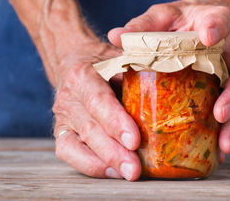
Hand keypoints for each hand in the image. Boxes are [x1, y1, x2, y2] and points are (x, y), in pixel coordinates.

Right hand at [52, 43, 141, 180]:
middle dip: (113, 151)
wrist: (74, 61)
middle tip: (134, 169)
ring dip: (104, 162)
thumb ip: (137, 65)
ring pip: (76, 145)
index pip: (98, 101)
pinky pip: (70, 153)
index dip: (115, 122)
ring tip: (128, 174)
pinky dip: (90, 166)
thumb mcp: (120, 57)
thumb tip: (167, 75)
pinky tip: (113, 172)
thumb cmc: (105, 62)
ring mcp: (63, 117)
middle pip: (90, 128)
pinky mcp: (61, 132)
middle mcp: (69, 98)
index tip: (134, 140)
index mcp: (83, 75)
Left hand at [108, 0, 229, 159]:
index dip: (215, 28)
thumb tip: (115, 36)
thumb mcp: (162, 16)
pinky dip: (228, 129)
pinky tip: (219, 150)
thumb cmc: (181, 20)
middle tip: (221, 113)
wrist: (205, 25)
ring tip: (224, 144)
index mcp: (214, 20)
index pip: (220, 20)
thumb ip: (143, 25)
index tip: (208, 36)